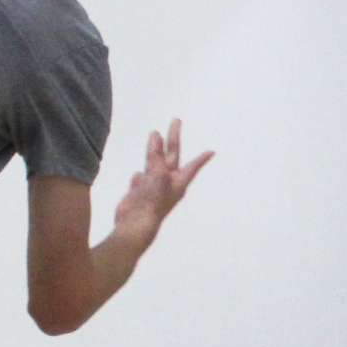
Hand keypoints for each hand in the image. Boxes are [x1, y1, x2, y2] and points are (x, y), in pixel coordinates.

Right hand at [111, 119, 211, 248]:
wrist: (134, 226)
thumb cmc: (152, 204)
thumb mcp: (157, 177)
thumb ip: (157, 158)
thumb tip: (156, 140)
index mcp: (178, 182)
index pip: (193, 165)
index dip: (201, 158)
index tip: (212, 152)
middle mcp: (168, 183)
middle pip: (172, 155)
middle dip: (173, 137)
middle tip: (176, 120)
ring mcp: (153, 187)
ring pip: (154, 162)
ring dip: (155, 149)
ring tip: (154, 134)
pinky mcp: (139, 192)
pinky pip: (141, 178)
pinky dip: (140, 175)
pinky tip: (138, 176)